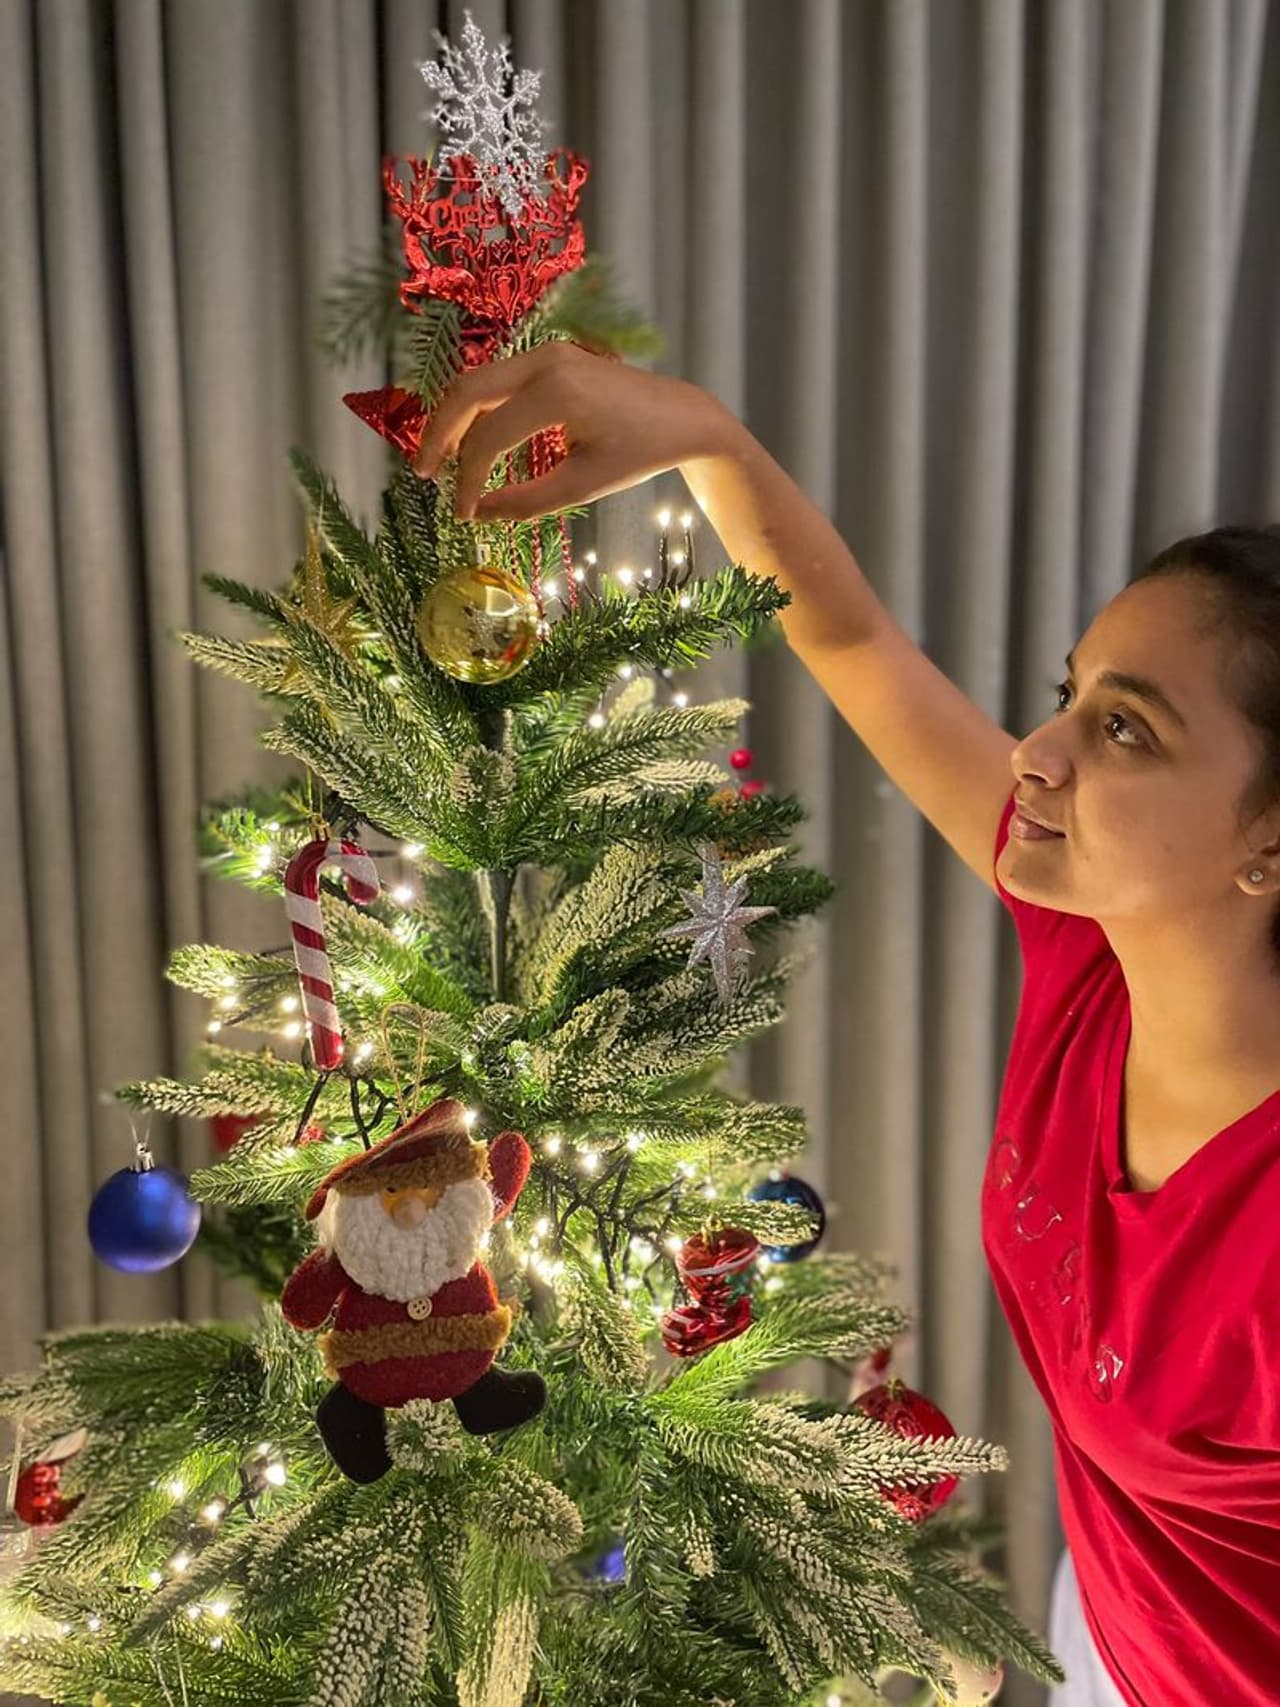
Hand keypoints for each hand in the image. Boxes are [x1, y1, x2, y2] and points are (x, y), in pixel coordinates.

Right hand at [412, 340, 735, 520]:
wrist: (681, 416)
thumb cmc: (639, 453)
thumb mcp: (584, 486)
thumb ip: (526, 502)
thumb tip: (478, 513)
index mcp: (557, 392)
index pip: (489, 438)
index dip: (467, 479)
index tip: (462, 514)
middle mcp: (546, 360)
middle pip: (467, 393)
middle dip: (439, 435)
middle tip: (423, 475)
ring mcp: (547, 352)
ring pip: (478, 382)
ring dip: (454, 420)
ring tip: (438, 461)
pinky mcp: (551, 355)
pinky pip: (498, 380)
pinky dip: (477, 409)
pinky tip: (468, 441)